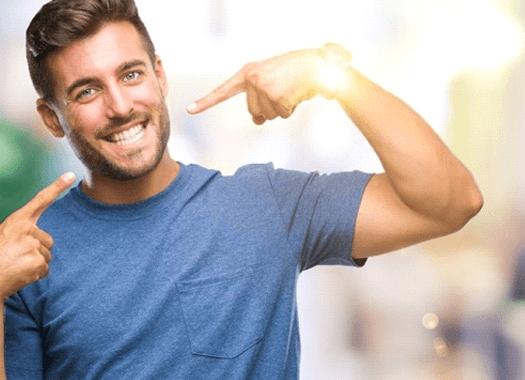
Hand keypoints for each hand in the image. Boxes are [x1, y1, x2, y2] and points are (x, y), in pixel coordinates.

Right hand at [0, 172, 75, 300]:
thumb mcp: (5, 236)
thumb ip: (21, 232)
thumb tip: (37, 238)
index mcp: (17, 221)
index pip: (40, 200)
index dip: (56, 187)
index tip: (70, 175)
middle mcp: (27, 230)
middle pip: (47, 240)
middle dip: (36, 249)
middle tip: (16, 256)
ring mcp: (34, 246)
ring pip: (46, 255)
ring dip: (34, 262)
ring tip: (16, 265)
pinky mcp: (38, 263)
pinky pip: (45, 269)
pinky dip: (35, 274)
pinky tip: (20, 275)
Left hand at [187, 44, 352, 124]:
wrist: (317, 64)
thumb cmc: (294, 74)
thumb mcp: (271, 81)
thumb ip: (259, 99)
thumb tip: (256, 121)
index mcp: (248, 73)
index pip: (224, 91)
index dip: (207, 102)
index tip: (190, 110)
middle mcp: (252, 79)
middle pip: (254, 112)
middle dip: (270, 109)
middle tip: (283, 92)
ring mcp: (263, 86)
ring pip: (268, 116)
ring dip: (282, 109)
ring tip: (290, 91)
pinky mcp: (276, 95)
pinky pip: (282, 115)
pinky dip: (291, 109)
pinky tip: (296, 94)